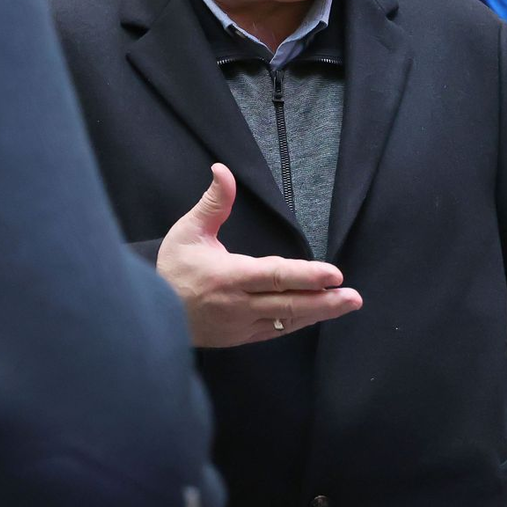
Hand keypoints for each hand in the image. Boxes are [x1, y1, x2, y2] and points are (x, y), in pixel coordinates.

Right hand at [158, 163, 362, 347]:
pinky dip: (298, 322)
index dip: (306, 275)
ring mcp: (242, 325)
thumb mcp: (189, 230)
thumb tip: (223, 170)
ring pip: (287, 320)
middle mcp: (238, 305)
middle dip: (324, 300)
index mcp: (228, 276)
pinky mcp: (242, 337)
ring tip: (346, 305)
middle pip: (289, 303)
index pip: (275, 276)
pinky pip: (277, 330)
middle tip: (353, 296)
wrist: (154, 311)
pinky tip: (316, 314)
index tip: (333, 273)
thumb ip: (213, 202)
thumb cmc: (173, 267)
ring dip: (319, 312)